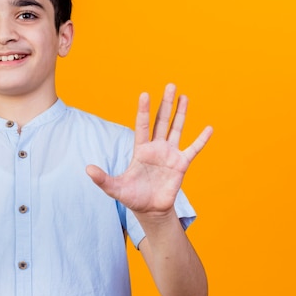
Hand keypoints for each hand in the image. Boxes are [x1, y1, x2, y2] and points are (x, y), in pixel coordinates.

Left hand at [87, 84, 212, 216]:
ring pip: (176, 129)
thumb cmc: (132, 197)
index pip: (142, 125)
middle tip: (170, 85)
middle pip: (161, 121)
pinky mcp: (181, 164)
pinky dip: (201, 140)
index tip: (145, 94)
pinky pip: (193, 149)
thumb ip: (102, 179)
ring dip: (180, 113)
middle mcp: (156, 148)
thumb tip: (87, 169)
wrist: (150, 210)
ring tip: (184, 96)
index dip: (143, 110)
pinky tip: (209, 128)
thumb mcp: (115, 188)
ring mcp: (170, 154)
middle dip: (165, 103)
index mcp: (141, 150)